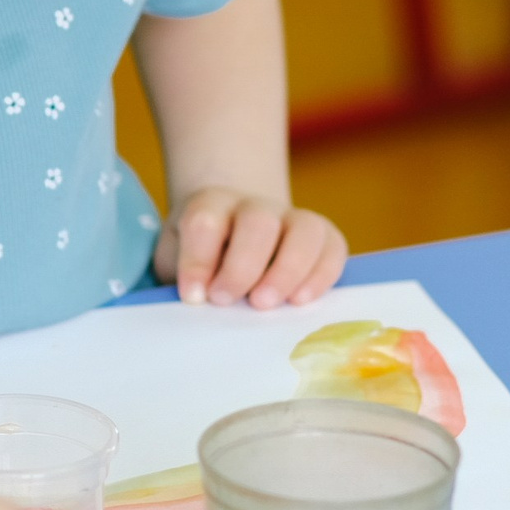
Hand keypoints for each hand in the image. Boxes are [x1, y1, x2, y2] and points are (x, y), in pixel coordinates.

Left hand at [154, 187, 347, 308]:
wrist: (233, 233)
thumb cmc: (203, 257)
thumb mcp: (177, 260)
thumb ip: (183, 277)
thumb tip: (195, 302)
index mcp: (211, 205)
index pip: (205, 222)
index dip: (197, 260)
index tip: (193, 296)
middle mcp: (255, 206)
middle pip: (258, 223)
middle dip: (243, 266)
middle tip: (226, 300)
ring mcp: (293, 218)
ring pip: (303, 231)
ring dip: (287, 271)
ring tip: (265, 304)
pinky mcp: (323, 236)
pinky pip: (332, 248)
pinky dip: (320, 276)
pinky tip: (300, 301)